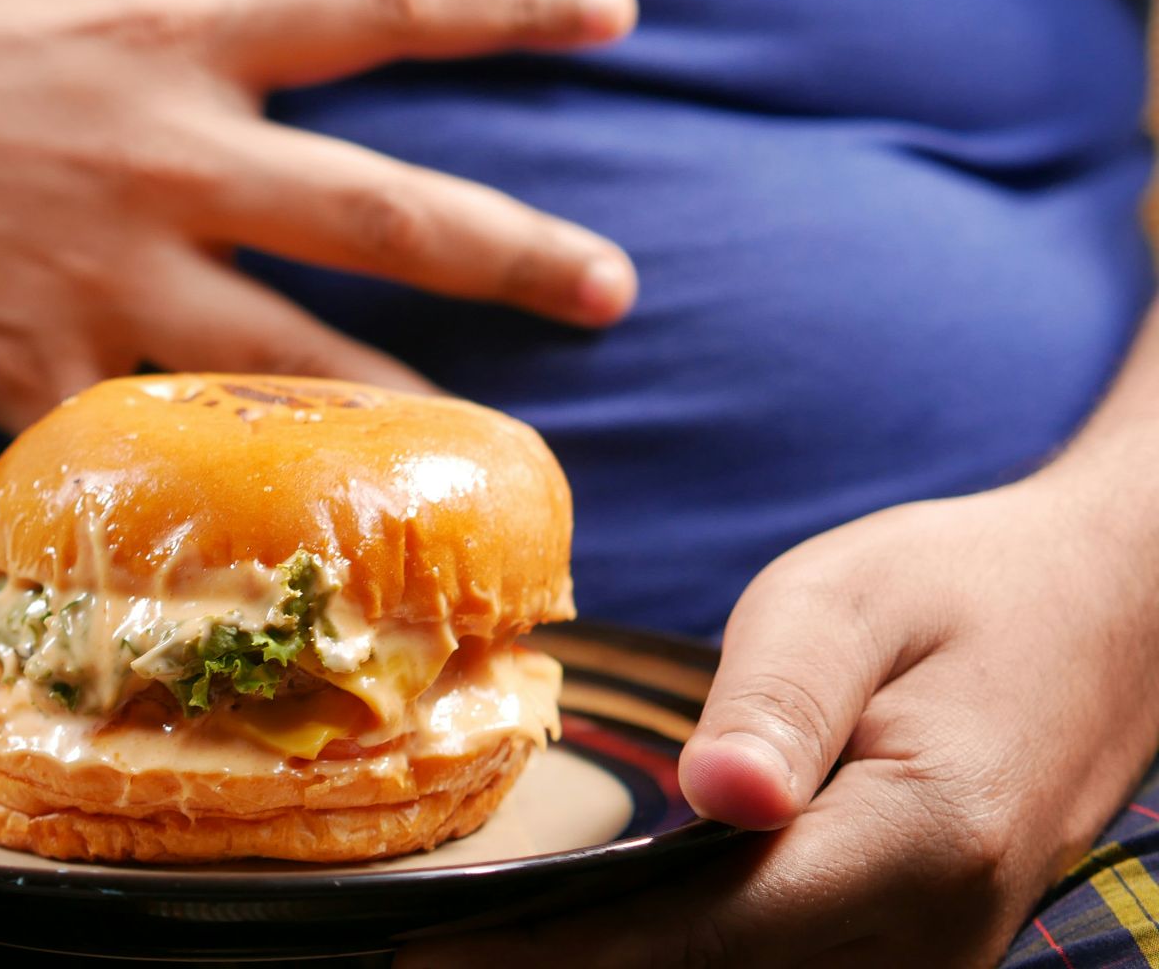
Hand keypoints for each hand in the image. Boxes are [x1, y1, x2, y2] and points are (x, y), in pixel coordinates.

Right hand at [0, 0, 637, 429]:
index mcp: (159, 29)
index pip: (376, 0)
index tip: (611, 12)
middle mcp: (159, 160)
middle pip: (380, 209)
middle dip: (513, 252)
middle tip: (617, 289)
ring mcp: (99, 276)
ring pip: (288, 356)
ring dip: (397, 401)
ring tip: (477, 448)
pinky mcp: (26, 367)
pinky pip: (141, 435)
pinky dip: (206, 478)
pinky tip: (273, 522)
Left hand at [400, 477, 1158, 966]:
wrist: (1107, 618)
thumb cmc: (964, 591)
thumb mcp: (854, 603)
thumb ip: (779, 701)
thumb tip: (714, 800)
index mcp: (919, 841)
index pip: (700, 935)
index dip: (556, 958)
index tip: (431, 960)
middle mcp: (933, 936)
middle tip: (430, 958)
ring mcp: (934, 963)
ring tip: (485, 953)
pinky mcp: (917, 958)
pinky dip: (681, 968)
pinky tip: (593, 944)